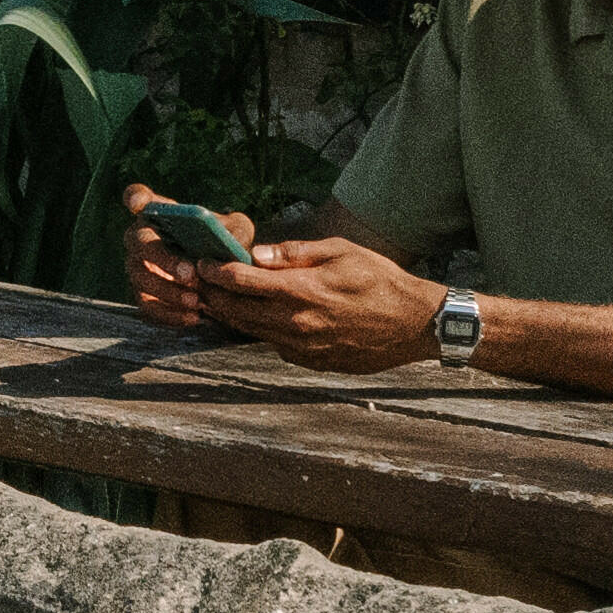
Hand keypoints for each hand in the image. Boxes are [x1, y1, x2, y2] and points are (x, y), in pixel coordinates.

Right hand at [123, 200, 255, 333]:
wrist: (221, 279)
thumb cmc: (223, 245)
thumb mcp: (236, 232)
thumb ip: (236, 230)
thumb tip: (231, 239)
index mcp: (159, 213)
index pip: (137, 196)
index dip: (134, 198)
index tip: (138, 203)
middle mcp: (140, 237)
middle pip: (139, 241)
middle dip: (163, 258)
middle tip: (190, 273)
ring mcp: (137, 267)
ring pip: (141, 278)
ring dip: (169, 290)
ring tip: (198, 301)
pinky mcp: (143, 296)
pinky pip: (149, 307)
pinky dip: (171, 314)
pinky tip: (195, 317)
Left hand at [178, 223, 448, 374]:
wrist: (415, 324)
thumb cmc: (380, 279)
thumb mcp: (341, 252)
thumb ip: (296, 253)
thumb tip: (257, 254)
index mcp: (303, 292)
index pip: (243, 282)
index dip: (216, 271)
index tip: (200, 262)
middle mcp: (297, 323)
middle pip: (239, 311)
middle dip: (214, 295)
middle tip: (197, 281)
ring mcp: (304, 347)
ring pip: (252, 331)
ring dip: (231, 315)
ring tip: (215, 299)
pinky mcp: (312, 361)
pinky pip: (275, 344)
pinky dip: (259, 330)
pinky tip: (255, 317)